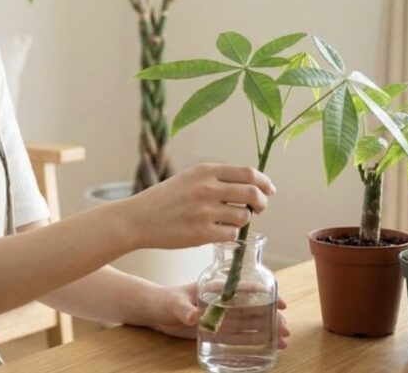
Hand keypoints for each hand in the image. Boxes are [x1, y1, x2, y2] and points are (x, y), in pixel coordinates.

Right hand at [119, 164, 275, 249]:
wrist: (137, 219)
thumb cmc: (165, 199)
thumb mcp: (189, 179)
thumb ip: (217, 179)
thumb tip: (251, 186)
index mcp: (205, 171)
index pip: (248, 173)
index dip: (264, 182)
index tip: (269, 190)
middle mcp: (207, 188)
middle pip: (252, 193)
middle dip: (261, 202)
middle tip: (259, 209)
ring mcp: (205, 211)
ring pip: (243, 216)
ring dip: (242, 221)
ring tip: (228, 222)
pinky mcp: (201, 233)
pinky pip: (231, 235)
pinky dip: (230, 235)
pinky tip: (218, 233)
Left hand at [149, 283, 290, 349]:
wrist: (157, 312)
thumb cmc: (165, 301)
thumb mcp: (174, 304)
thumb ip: (183, 309)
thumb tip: (192, 317)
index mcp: (217, 288)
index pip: (245, 288)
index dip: (264, 294)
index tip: (280, 302)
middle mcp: (224, 301)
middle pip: (252, 307)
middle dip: (271, 316)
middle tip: (286, 329)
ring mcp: (222, 316)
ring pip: (250, 323)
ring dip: (267, 330)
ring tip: (283, 340)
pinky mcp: (218, 329)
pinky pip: (239, 335)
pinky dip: (254, 340)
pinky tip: (268, 345)